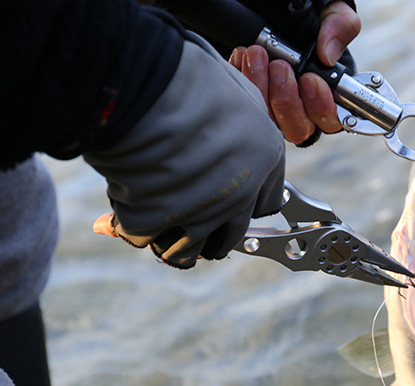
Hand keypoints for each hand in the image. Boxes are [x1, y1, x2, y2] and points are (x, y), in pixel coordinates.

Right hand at [86, 37, 284, 268]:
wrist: (151, 87)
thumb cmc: (189, 74)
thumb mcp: (232, 89)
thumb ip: (237, 116)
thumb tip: (226, 118)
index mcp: (264, 158)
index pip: (264, 203)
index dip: (241, 204)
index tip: (224, 203)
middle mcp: (240, 193)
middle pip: (228, 236)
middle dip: (206, 234)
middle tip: (181, 219)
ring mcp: (202, 213)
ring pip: (185, 249)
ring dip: (166, 239)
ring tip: (149, 217)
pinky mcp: (159, 222)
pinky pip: (142, 236)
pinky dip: (126, 224)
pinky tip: (118, 206)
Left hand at [229, 1, 360, 143]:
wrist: (271, 7)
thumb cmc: (307, 11)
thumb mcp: (329, 11)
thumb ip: (339, 26)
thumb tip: (328, 55)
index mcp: (327, 92)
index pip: (330, 120)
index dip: (321, 107)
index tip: (310, 80)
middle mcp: (301, 105)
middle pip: (297, 128)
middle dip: (286, 99)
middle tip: (279, 66)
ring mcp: (273, 105)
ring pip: (268, 121)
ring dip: (261, 88)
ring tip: (256, 54)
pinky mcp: (249, 98)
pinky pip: (243, 105)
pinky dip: (241, 81)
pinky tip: (242, 57)